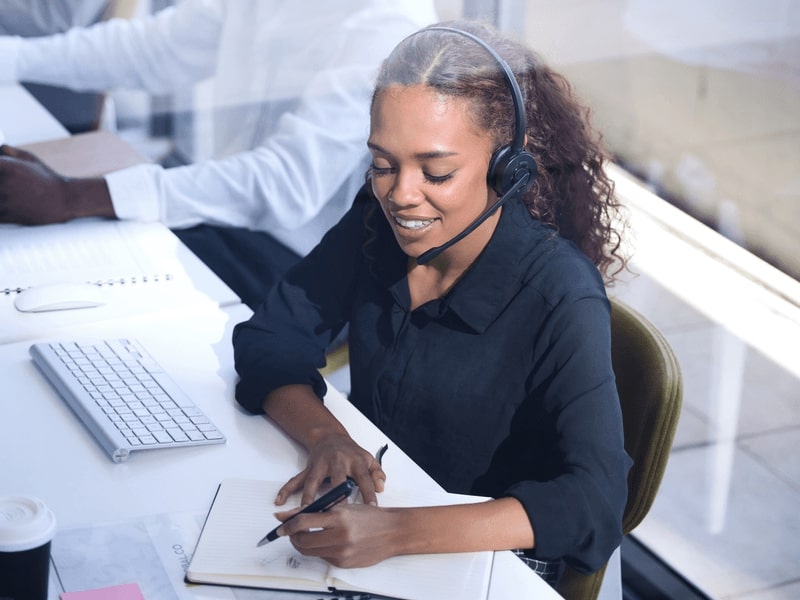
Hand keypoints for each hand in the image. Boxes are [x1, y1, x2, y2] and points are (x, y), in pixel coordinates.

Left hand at [0, 145, 113, 223]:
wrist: (64, 201)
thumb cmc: (47, 179)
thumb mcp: (30, 159)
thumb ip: (9, 152)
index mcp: (5, 166)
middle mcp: (3, 183)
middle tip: (2, 185)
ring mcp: (4, 200)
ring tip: (4, 192)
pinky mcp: (6, 216)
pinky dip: (0, 207)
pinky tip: (5, 201)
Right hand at [275, 433, 385, 506]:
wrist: (331, 437)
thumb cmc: (352, 453)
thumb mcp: (369, 459)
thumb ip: (377, 474)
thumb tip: (381, 488)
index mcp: (355, 461)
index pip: (364, 478)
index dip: (369, 493)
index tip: (372, 508)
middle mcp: (337, 462)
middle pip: (336, 479)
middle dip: (337, 496)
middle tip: (337, 514)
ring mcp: (320, 466)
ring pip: (313, 482)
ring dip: (309, 497)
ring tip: (306, 512)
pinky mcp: (308, 469)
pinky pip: (296, 480)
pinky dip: (286, 490)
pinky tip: (280, 501)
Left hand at [275, 502, 401, 567]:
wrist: (392, 531)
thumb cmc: (369, 516)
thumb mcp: (343, 506)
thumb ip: (316, 510)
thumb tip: (289, 514)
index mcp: (339, 517)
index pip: (303, 522)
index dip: (287, 524)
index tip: (280, 525)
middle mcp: (340, 536)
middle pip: (302, 541)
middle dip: (292, 536)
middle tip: (291, 531)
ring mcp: (342, 553)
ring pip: (309, 552)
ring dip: (302, 544)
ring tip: (306, 536)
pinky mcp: (343, 564)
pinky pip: (322, 558)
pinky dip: (319, 550)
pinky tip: (327, 542)